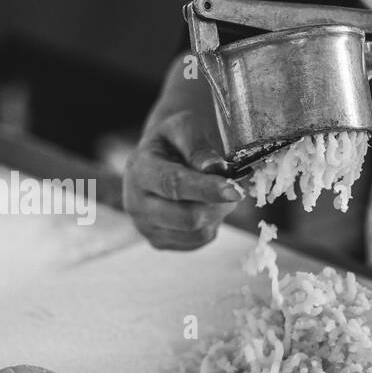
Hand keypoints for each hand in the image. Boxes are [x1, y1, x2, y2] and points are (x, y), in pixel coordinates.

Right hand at [123, 109, 243, 249]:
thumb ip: (199, 148)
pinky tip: (206, 205)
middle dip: (220, 204)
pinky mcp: (160, 242)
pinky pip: (199, 241)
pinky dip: (212, 223)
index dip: (207, 189)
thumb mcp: (185, 129)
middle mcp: (135, 203)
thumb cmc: (176, 140)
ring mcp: (146, 227)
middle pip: (188, 217)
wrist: (161, 156)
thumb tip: (215, 168)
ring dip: (219, 213)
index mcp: (139, 170)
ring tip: (219, 193)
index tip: (235, 191)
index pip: (174, 185)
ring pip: (198, 232)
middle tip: (236, 186)